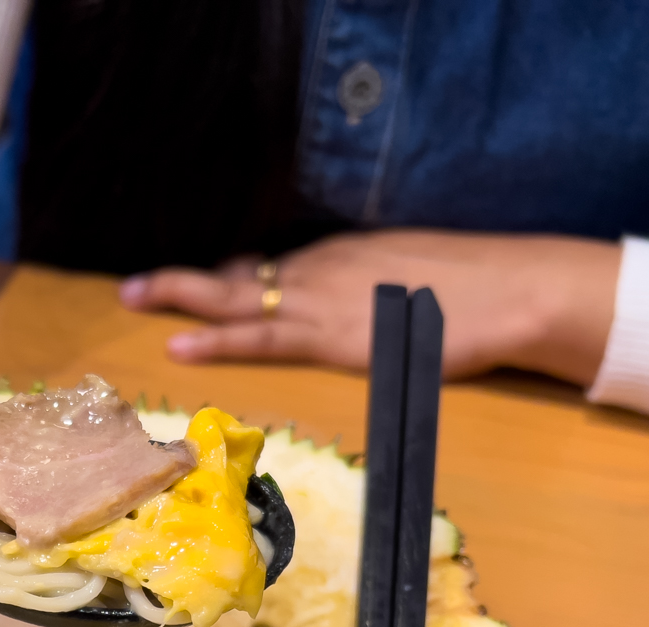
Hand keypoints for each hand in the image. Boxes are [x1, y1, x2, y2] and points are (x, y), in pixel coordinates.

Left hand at [119, 230, 620, 384]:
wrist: (516, 289)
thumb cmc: (481, 290)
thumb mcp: (415, 281)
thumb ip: (376, 295)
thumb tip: (362, 310)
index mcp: (341, 258)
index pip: (270, 268)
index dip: (227, 279)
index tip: (195, 285)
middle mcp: (322, 270)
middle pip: (239, 275)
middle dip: (184, 282)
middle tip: (133, 287)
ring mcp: (324, 300)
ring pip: (236, 299)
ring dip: (181, 298)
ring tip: (132, 299)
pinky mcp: (333, 336)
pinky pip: (261, 338)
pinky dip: (217, 340)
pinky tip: (180, 346)